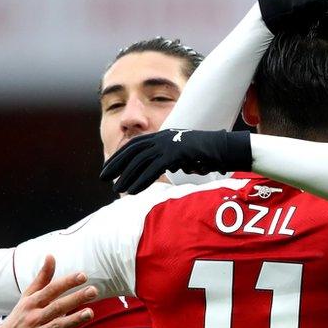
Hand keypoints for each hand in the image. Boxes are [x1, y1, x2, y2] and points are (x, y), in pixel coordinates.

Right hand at [0, 255, 96, 327]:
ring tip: (90, 312)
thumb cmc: (21, 316)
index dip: (66, 282)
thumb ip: (42, 278)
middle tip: (93, 291)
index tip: (83, 276)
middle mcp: (34, 317)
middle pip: (56, 307)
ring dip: (74, 320)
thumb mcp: (28, 297)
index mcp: (32, 302)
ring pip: (57, 326)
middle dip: (75, 298)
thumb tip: (51, 255)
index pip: (50, 290)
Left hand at [100, 129, 252, 193]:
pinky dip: (140, 181)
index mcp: (162, 136)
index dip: (120, 157)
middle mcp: (162, 138)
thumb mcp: (184, 155)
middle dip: (115, 164)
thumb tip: (163, 170)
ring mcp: (168, 145)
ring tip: (115, 189)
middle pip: (132, 151)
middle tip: (102, 178)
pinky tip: (132, 191)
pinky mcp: (174, 154)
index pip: (135, 145)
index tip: (109, 168)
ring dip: (126, 176)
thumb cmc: (207, 154)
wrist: (225, 149)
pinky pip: (152, 169)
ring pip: (140, 162)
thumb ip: (171, 160)